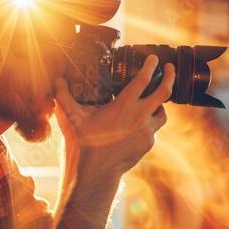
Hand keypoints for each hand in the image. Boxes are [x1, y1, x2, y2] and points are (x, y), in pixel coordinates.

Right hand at [54, 55, 174, 175]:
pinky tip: (141, 123)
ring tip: (154, 100)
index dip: (151, 65)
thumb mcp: (75, 117)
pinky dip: (150, 123)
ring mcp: (147, 131)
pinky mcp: (148, 143)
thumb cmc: (87, 141)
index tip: (154, 59)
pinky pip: (154, 129)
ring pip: (163, 112)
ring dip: (160, 104)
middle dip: (171, 76)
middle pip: (164, 91)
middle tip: (170, 68)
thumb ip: (65, 97)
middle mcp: (140, 116)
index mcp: (124, 105)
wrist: (98, 169)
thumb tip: (57, 81)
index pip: (144, 79)